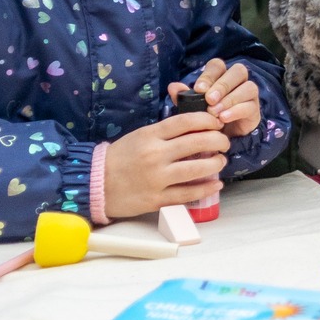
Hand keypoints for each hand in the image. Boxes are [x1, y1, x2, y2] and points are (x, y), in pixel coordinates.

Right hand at [102, 113, 228, 217]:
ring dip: (215, 164)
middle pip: (197, 142)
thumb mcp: (140, 135)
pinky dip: (206, 189)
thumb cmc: (120, 157)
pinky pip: (188, 194)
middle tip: (224, 143)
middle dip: (218, 141)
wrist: (95, 183)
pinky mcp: (157, 199)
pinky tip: (215, 184)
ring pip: (197, 169)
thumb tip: (194, 124)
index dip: (207, 120)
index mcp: (150, 136)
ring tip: (220, 162)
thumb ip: (164, 131)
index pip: (186, 121)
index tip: (216, 123)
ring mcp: (157, 178)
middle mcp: (155, 155)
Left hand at [178, 64, 259, 137]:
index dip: (209, 75)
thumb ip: (184, 97)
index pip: (218, 65)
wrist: (220, 137)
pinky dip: (236, 111)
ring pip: (248, 87)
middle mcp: (238, 81)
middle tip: (209, 100)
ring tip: (215, 113)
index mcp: (221, 75)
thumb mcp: (193, 107)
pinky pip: (250, 106)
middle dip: (222, 85)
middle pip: (238, 71)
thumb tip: (173, 87)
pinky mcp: (254, 109)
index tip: (198, 89)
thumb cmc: (206, 116)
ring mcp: (249, 94)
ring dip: (230, 99)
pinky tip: (224, 119)